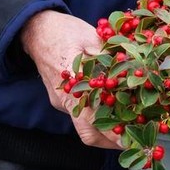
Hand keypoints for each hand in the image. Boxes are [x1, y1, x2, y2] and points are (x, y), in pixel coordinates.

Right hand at [19, 10, 122, 149]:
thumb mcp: (91, 38)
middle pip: (88, 134)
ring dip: (106, 130)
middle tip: (135, 139)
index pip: (93, 121)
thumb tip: (135, 69)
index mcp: (73, 86)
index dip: (113, 135)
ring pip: (84, 126)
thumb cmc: (64, 31)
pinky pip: (80, 113)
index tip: (131, 141)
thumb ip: (110, 57)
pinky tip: (115, 108)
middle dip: (112, 141)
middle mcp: (66, 100)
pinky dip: (97, 116)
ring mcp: (62, 101)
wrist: (35, 29)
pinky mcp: (62, 98)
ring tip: (129, 126)